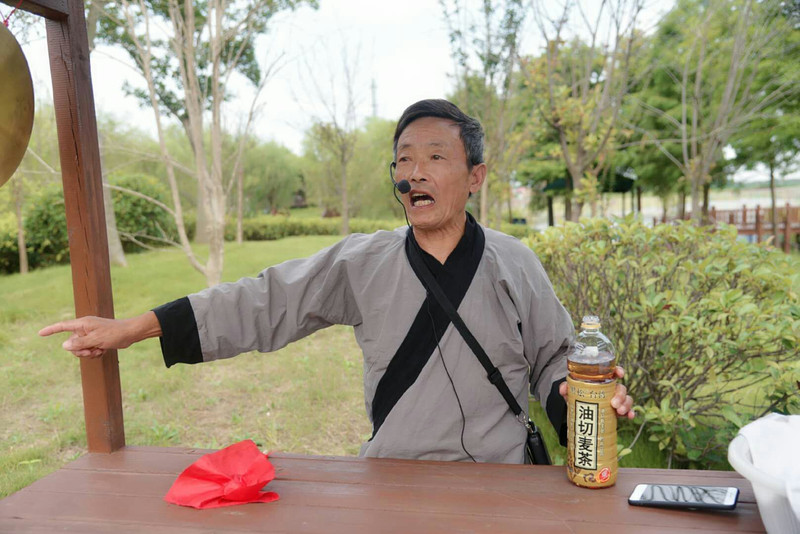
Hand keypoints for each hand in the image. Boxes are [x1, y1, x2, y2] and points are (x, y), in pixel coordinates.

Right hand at [38, 312, 160, 358]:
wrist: (130, 334)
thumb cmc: (114, 333)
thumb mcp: (96, 340)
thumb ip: (79, 343)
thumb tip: (64, 346)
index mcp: (82, 324)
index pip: (63, 326)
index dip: (51, 330)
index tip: (40, 333)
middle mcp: (85, 329)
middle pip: (71, 343)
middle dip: (79, 350)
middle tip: (91, 351)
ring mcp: (90, 335)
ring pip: (80, 349)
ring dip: (88, 353)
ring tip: (99, 350)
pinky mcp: (96, 341)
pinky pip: (88, 351)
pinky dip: (94, 353)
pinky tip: (103, 351)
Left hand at [559, 366, 634, 418]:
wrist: (579, 410)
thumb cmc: (578, 396)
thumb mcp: (571, 391)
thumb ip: (566, 388)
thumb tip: (563, 389)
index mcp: (602, 381)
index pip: (612, 372)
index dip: (618, 370)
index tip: (620, 374)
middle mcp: (611, 389)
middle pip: (621, 388)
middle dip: (620, 395)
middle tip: (614, 404)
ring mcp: (616, 400)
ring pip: (627, 399)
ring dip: (626, 404)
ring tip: (619, 411)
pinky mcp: (619, 411)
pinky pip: (628, 410)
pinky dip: (630, 413)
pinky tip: (629, 417)